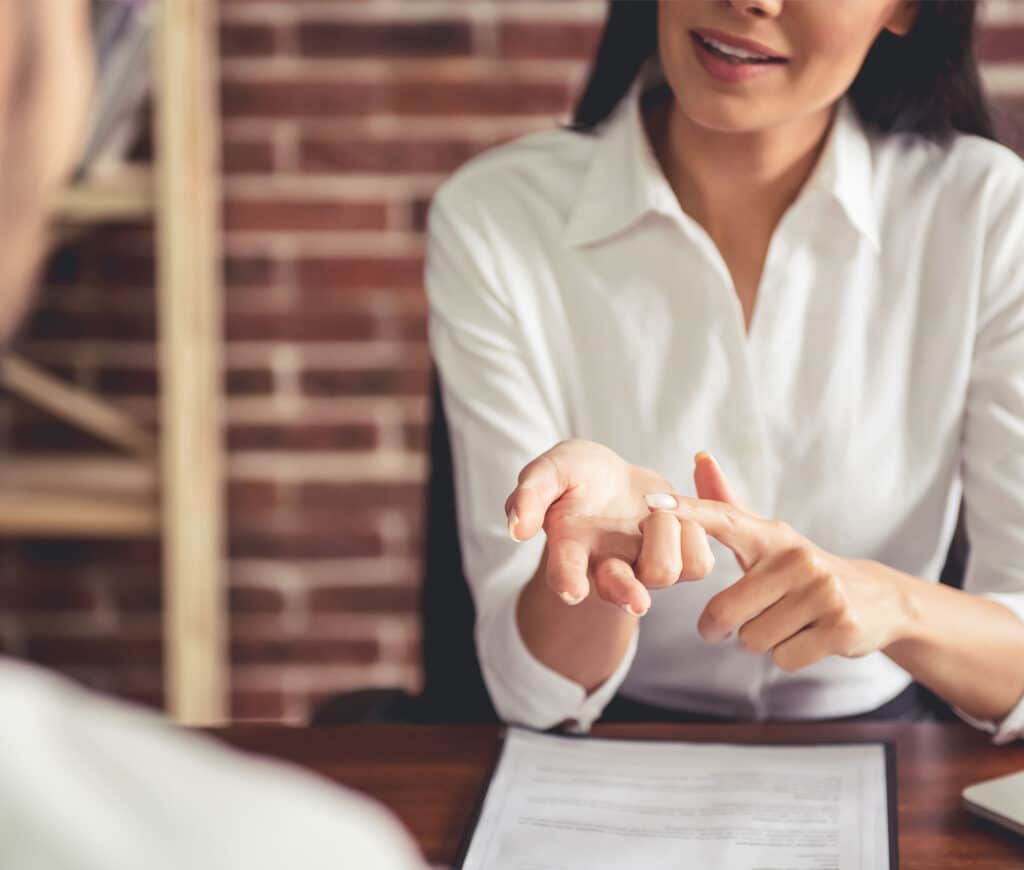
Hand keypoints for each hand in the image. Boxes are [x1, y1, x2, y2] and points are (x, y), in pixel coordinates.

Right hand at [505, 440, 714, 615]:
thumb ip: (532, 493)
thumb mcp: (551, 469)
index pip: (565, 571)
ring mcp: (642, 568)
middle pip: (620, 591)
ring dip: (666, 533)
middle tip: (636, 602)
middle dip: (627, 594)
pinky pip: (699, 561)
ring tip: (654, 508)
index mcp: (571, 547)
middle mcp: (606, 566)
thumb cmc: (576, 476)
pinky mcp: (679, 561)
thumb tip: (516, 527)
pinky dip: (695, 531)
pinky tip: (679, 513)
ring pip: (665, 572)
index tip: (572, 591)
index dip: (567, 580)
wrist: (614, 480)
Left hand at [643, 452, 914, 671]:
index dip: (687, 512)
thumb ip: (727, 504)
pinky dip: (788, 656)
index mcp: (771, 536)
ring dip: (762, 641)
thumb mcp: (766, 538)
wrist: (877, 599)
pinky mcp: (840, 626)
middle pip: (725, 611)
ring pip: (753, 639)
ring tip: (787, 622)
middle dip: (722, 627)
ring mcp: (822, 591)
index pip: (722, 519)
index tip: (653, 504)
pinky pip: (783, 658)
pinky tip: (808, 637)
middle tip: (735, 623)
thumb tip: (700, 456)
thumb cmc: (801, 570)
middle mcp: (796, 558)